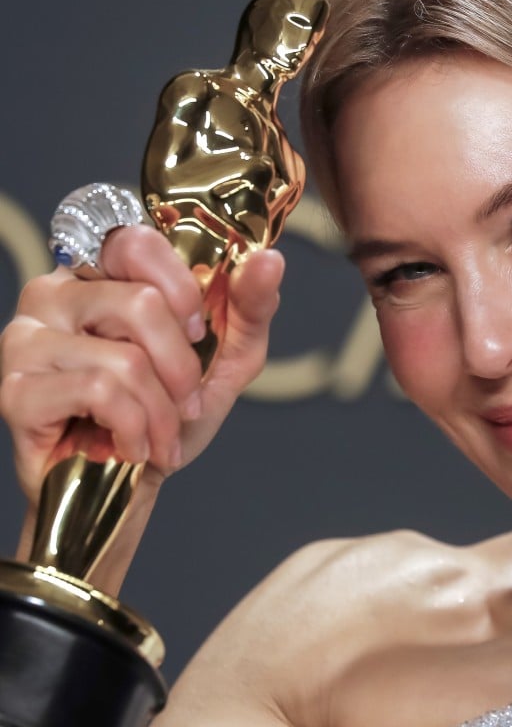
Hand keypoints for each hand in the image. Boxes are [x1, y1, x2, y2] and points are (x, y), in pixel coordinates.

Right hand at [0, 224, 283, 588]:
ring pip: (125, 359)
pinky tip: (130, 446)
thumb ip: (248, 307)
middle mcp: (54, 294)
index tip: (196, 333)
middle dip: (182, 368)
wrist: (130, 485)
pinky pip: (97, 393)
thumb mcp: (225, 356)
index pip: (137, 243)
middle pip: (140, 303)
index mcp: (102, 276)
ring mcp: (26, 338)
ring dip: (162, 411)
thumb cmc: (169, 413)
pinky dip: (134, 429)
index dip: (181, 289)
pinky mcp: (15, 389)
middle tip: (186, 402)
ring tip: (161, 434)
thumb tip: (270, 261)